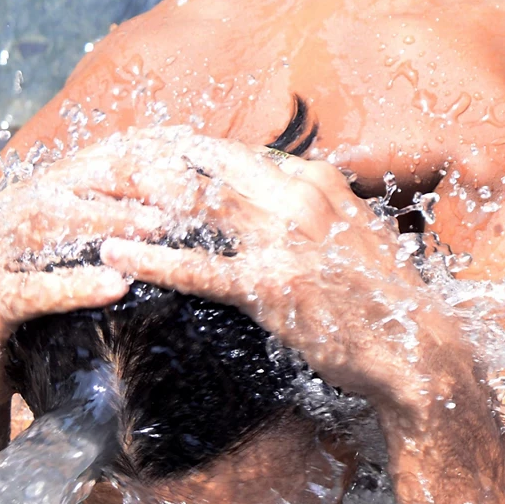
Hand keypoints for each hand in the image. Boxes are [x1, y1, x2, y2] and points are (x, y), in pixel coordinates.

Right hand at [0, 176, 162, 428]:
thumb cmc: (27, 320)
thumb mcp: (57, 272)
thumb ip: (89, 243)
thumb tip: (160, 219)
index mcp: (10, 207)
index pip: (68, 174)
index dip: (120, 170)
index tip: (172, 175)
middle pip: (57, 192)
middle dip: (118, 191)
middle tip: (173, 202)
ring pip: (40, 229)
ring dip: (103, 226)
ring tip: (155, 235)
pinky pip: (29, 291)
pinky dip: (73, 287)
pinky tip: (115, 287)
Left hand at [50, 128, 464, 415]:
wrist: (416, 351)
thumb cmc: (382, 304)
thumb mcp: (350, 239)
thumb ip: (311, 214)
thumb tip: (276, 203)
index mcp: (315, 181)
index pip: (232, 152)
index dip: (181, 152)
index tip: (141, 154)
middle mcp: (298, 198)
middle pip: (203, 165)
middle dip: (145, 161)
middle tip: (97, 164)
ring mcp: (285, 240)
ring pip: (193, 205)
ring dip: (135, 200)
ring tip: (87, 198)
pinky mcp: (272, 287)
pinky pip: (198, 267)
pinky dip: (149, 259)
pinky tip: (112, 257)